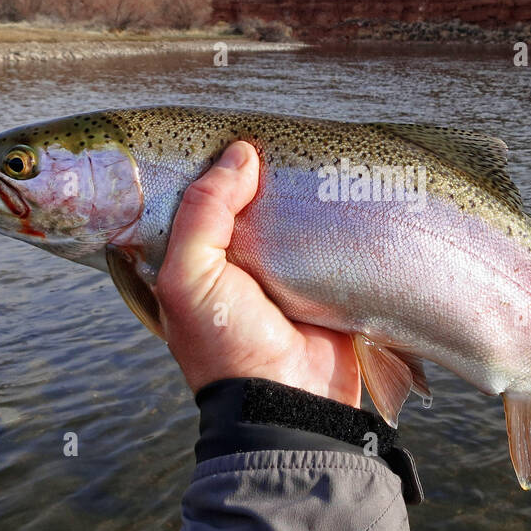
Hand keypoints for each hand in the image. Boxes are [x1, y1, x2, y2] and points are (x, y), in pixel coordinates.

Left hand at [155, 140, 362, 406]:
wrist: (293, 401)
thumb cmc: (227, 345)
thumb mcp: (190, 278)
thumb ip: (202, 213)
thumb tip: (240, 155)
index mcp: (190, 263)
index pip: (190, 200)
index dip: (202, 166)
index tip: (223, 129)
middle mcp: (232, 264)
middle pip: (242, 200)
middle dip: (256, 171)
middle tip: (275, 131)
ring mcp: (279, 270)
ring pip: (285, 213)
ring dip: (299, 188)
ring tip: (313, 149)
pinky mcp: (322, 278)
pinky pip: (326, 234)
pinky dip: (333, 212)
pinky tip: (341, 181)